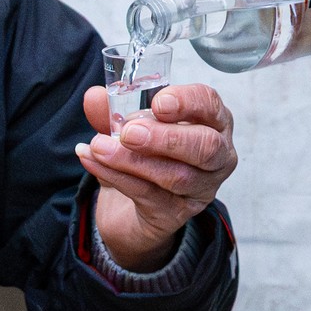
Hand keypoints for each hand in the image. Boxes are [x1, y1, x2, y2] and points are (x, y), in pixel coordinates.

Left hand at [78, 81, 238, 269]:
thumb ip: (112, 110)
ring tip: (99, 147)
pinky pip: (149, 195)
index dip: (187, 102)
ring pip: (176, 176)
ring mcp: (201, 189)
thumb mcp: (126, 128)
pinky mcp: (177, 214)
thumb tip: (94, 97)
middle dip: (166, 138)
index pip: (210, 105)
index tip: (158, 102)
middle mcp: (217, 156)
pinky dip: (117, 176)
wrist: (129, 207)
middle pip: (205, 147)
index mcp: (211, 122)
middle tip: (129, 132)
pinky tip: (94, 161)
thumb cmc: (143, 155)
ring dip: (133, 161)